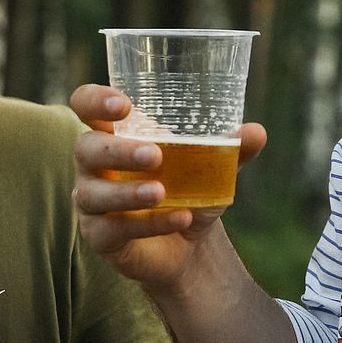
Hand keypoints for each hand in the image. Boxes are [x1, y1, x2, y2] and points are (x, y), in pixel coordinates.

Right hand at [69, 84, 265, 293]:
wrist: (189, 242)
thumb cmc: (188, 187)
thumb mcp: (212, 167)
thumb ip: (230, 148)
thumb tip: (256, 132)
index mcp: (115, 133)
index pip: (85, 105)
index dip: (95, 100)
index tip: (124, 105)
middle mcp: (94, 164)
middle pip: (86, 149)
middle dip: (117, 151)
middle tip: (155, 155)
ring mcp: (91, 201)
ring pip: (92, 194)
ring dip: (128, 192)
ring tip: (162, 192)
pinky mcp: (98, 236)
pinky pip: (113, 230)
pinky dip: (149, 224)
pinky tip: (179, 219)